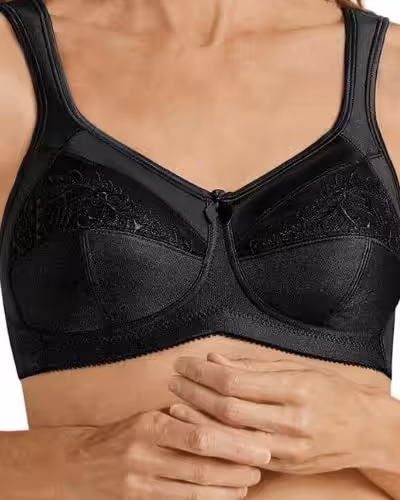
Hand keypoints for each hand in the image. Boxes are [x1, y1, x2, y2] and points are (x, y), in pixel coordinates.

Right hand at [63, 407, 265, 498]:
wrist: (81, 464)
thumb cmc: (124, 435)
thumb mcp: (149, 417)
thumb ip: (182, 419)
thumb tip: (226, 421)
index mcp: (150, 425)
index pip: (198, 436)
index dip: (232, 445)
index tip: (258, 446)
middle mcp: (144, 454)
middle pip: (200, 466)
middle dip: (235, 470)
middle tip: (260, 468)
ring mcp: (140, 483)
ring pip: (192, 492)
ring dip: (225, 491)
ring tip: (247, 485)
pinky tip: (222, 498)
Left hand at [168, 353, 385, 474]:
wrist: (365, 430)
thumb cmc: (331, 392)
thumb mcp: (298, 369)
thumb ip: (253, 367)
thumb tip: (215, 360)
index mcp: (296, 390)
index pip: (236, 382)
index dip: (203, 373)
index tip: (185, 363)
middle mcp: (292, 422)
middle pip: (227, 409)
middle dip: (194, 393)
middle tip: (174, 379)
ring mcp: (288, 449)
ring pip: (229, 437)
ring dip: (197, 418)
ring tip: (176, 402)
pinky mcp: (284, 466)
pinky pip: (240, 455)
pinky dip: (215, 441)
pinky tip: (198, 427)